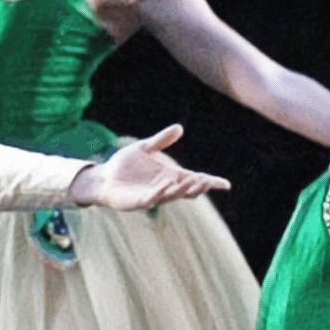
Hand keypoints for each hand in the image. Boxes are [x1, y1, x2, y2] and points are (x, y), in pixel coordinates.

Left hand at [65, 126, 228, 209]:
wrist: (103, 177)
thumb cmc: (123, 165)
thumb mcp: (143, 148)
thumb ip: (161, 140)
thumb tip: (179, 127)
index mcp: (169, 176)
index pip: (194, 179)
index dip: (210, 182)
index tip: (226, 184)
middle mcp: (165, 188)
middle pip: (187, 190)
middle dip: (198, 186)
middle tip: (207, 181)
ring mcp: (153, 196)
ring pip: (173, 195)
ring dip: (182, 190)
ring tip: (193, 182)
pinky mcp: (139, 201)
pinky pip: (152, 198)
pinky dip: (160, 192)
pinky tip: (166, 186)